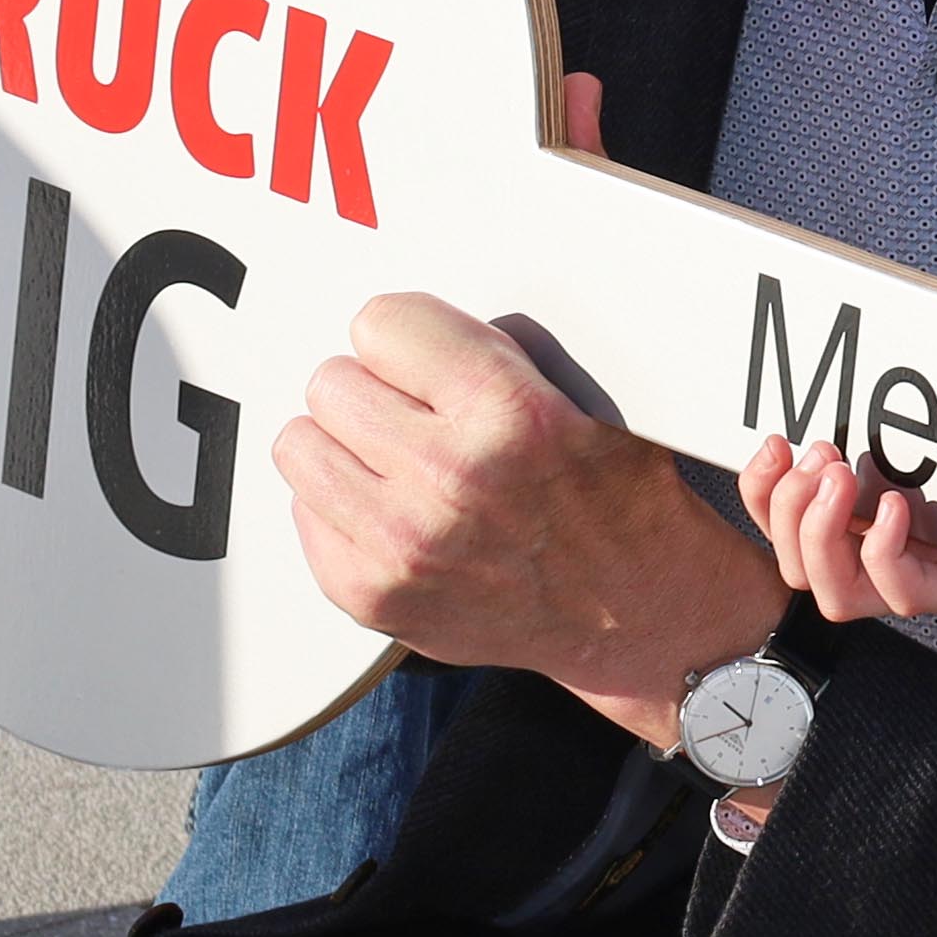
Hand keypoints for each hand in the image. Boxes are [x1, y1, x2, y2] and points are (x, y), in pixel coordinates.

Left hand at [271, 257, 784, 748]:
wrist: (636, 613)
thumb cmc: (614, 497)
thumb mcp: (585, 395)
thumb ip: (496, 349)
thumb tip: (408, 326)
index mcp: (510, 412)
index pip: (380, 322)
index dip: (407, 341)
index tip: (425, 364)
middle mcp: (452, 478)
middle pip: (331, 382)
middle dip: (373, 391)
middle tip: (413, 418)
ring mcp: (405, 545)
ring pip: (300, 447)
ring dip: (344, 448)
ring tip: (394, 463)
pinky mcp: (374, 595)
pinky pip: (304, 514)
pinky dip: (340, 510)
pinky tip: (394, 514)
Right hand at [744, 439, 936, 626]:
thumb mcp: (899, 447)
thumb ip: (853, 440)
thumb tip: (806, 416)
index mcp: (843, 531)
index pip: (776, 530)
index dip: (760, 494)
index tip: (776, 444)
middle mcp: (864, 566)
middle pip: (794, 568)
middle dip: (791, 510)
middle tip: (824, 460)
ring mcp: (902, 584)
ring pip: (835, 596)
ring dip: (824, 533)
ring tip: (845, 480)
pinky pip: (898, 592)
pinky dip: (885, 548)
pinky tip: (896, 507)